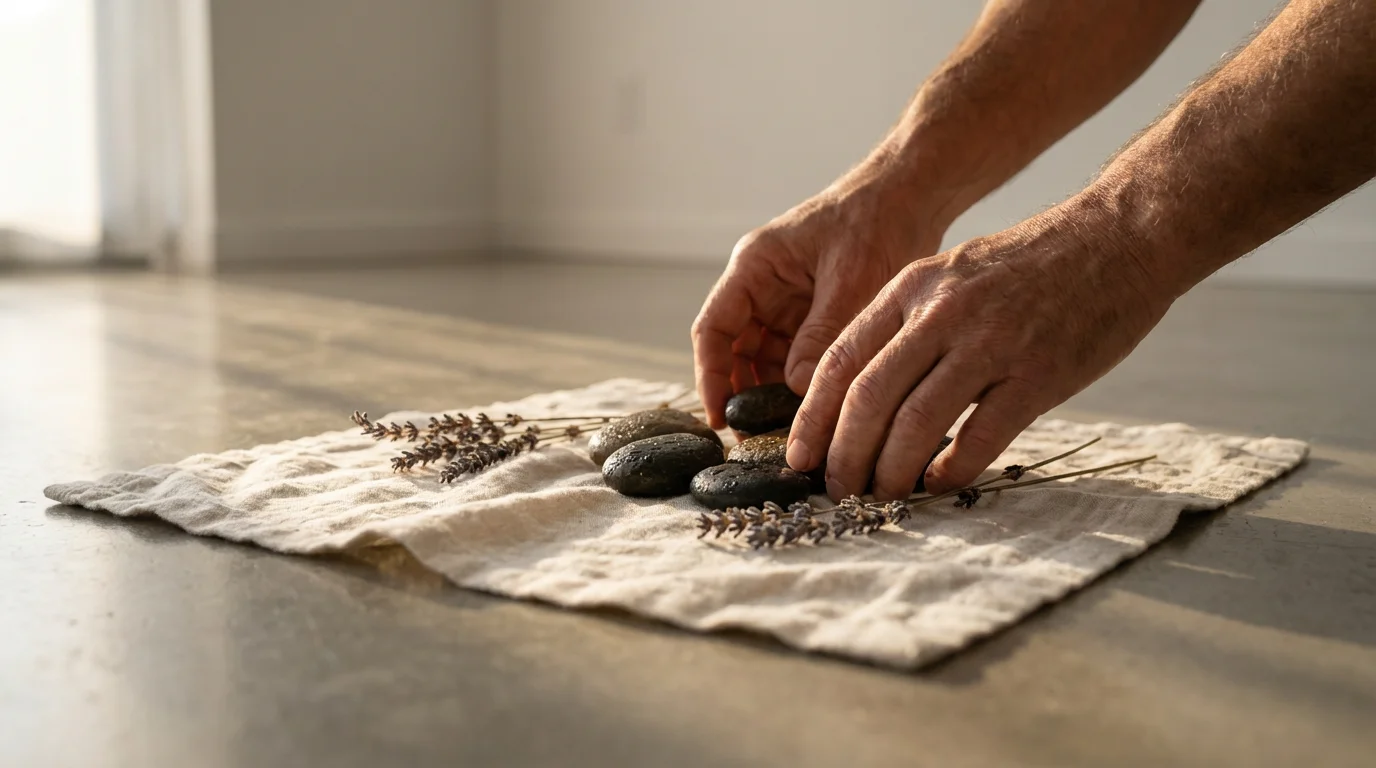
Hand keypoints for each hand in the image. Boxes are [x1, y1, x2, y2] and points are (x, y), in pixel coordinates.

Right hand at [692, 167, 948, 428]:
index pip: (714, 329)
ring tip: (790, 436)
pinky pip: (796, 360)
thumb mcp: (850, 279)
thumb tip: (795, 389)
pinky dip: (801, 387)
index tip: (721, 418)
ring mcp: (786, 305)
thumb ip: (821, 334)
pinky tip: (815, 416)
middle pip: (736, 353)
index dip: (710, 376)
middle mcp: (762, 288)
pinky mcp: (812, 318)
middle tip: (760, 441)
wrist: (913, 195)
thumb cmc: (877, 220)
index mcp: (755, 267)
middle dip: (744, 396)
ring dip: (774, 397)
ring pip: (766, 363)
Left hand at [785, 194, 1176, 498]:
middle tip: (837, 489)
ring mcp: (991, 343)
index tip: (798, 455)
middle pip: (868, 397)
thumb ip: (909, 325)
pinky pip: (980, 438)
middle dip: (843, 454)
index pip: (840, 360)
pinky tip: (939, 483)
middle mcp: (942, 313)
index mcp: (912, 287)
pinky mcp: (1038, 375)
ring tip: (883, 494)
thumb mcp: (953, 275)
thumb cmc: (1033, 265)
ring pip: (916, 423)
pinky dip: (951, 470)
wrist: (1120, 237)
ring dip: (890, 470)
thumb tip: (866, 395)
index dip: (812, 417)